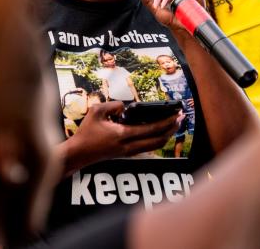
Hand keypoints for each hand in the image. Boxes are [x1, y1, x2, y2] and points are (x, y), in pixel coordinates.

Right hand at [62, 101, 179, 171]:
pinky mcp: (126, 154)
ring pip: (154, 146)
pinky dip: (157, 140)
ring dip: (166, 135)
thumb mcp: (96, 111)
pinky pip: (147, 148)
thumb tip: (125, 106)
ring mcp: (129, 152)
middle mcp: (129, 146)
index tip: (176, 114)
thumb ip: (113, 105)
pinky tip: (159, 133)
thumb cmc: (86, 133)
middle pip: (158, 140)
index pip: (151, 129)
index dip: (166, 122)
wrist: (79, 154)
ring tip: (173, 125)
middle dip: (172, 129)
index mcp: (123, 135)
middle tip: (181, 119)